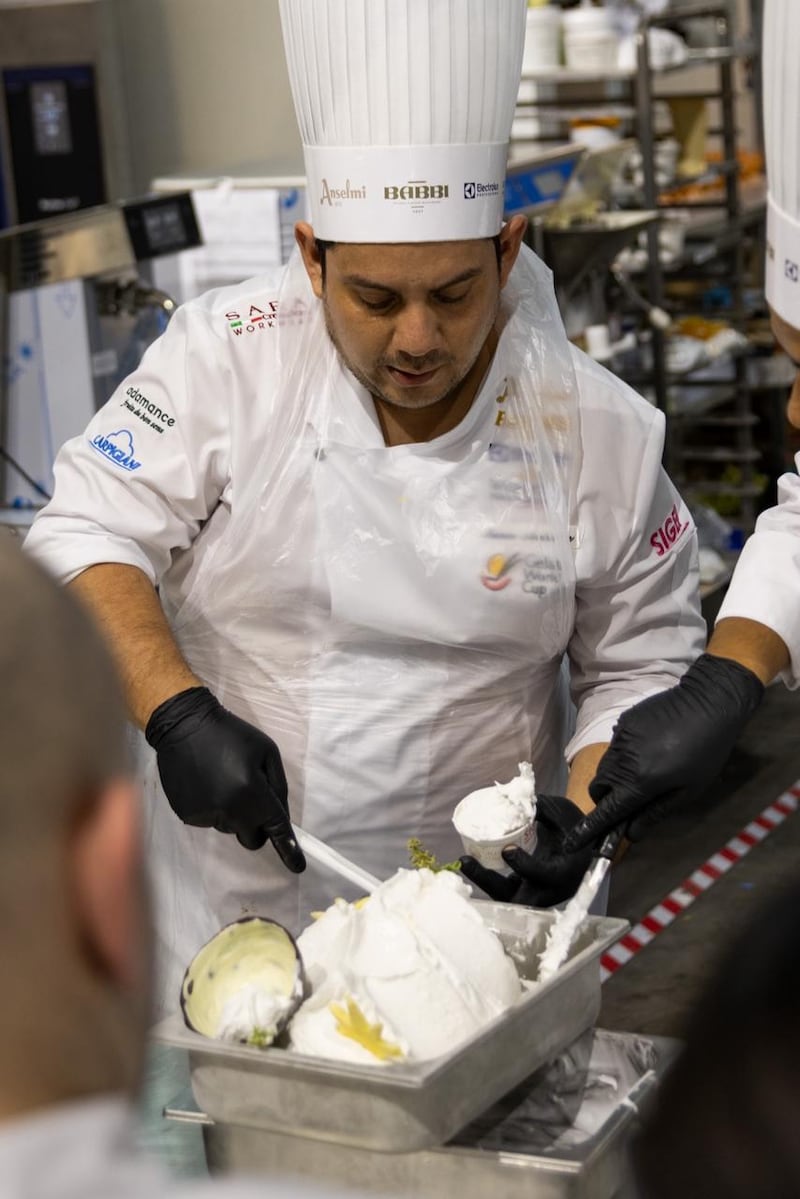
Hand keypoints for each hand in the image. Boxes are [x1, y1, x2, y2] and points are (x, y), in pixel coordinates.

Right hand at [145, 686, 305, 869]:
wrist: (184, 725)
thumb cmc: (231, 735)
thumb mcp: (266, 752)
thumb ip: (278, 787)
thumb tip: (281, 817)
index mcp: (251, 793)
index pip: (275, 828)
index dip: (289, 849)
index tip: (298, 867)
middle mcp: (228, 810)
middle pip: (252, 838)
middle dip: (256, 825)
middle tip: (250, 796)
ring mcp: (205, 815)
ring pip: (231, 828)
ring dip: (233, 812)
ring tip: (222, 779)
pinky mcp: (188, 816)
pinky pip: (211, 821)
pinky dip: (214, 808)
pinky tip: (207, 783)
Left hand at [459, 795, 594, 907]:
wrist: (584, 851)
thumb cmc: (575, 830)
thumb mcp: (564, 813)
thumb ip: (541, 808)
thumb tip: (515, 798)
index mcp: (566, 872)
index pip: (544, 874)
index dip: (524, 865)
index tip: (507, 850)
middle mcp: (551, 891)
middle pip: (518, 898)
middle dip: (490, 883)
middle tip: (468, 862)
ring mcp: (537, 895)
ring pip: (507, 898)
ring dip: (484, 881)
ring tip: (465, 861)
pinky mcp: (526, 892)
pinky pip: (505, 891)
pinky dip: (488, 879)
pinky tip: (472, 863)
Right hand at [564, 653, 763, 851]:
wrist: (708, 701)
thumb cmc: (706, 750)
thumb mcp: (689, 789)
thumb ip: (656, 812)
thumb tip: (632, 833)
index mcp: (640, 781)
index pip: (607, 811)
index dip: (588, 830)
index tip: (572, 844)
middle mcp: (623, 759)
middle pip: (598, 787)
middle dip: (606, 799)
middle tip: (629, 799)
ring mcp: (620, 737)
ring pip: (605, 766)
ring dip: (617, 776)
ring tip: (649, 766)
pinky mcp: (623, 722)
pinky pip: (615, 746)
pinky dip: (626, 754)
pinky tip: (651, 745)